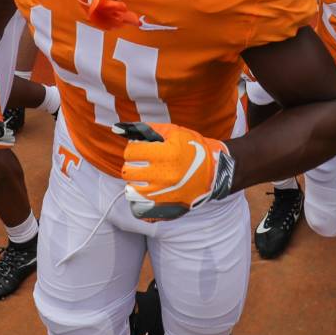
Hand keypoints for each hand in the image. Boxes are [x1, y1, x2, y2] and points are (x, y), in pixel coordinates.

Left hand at [115, 122, 233, 219]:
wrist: (215, 172)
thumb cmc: (194, 149)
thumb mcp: (175, 132)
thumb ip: (148, 129)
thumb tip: (119, 128)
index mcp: (166, 154)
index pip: (131, 152)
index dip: (133, 148)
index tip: (139, 149)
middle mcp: (163, 175)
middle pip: (128, 172)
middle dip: (132, 165)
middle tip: (141, 163)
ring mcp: (164, 193)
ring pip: (132, 190)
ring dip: (135, 181)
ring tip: (144, 176)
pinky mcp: (166, 206)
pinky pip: (140, 205)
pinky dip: (140, 197)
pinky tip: (147, 189)